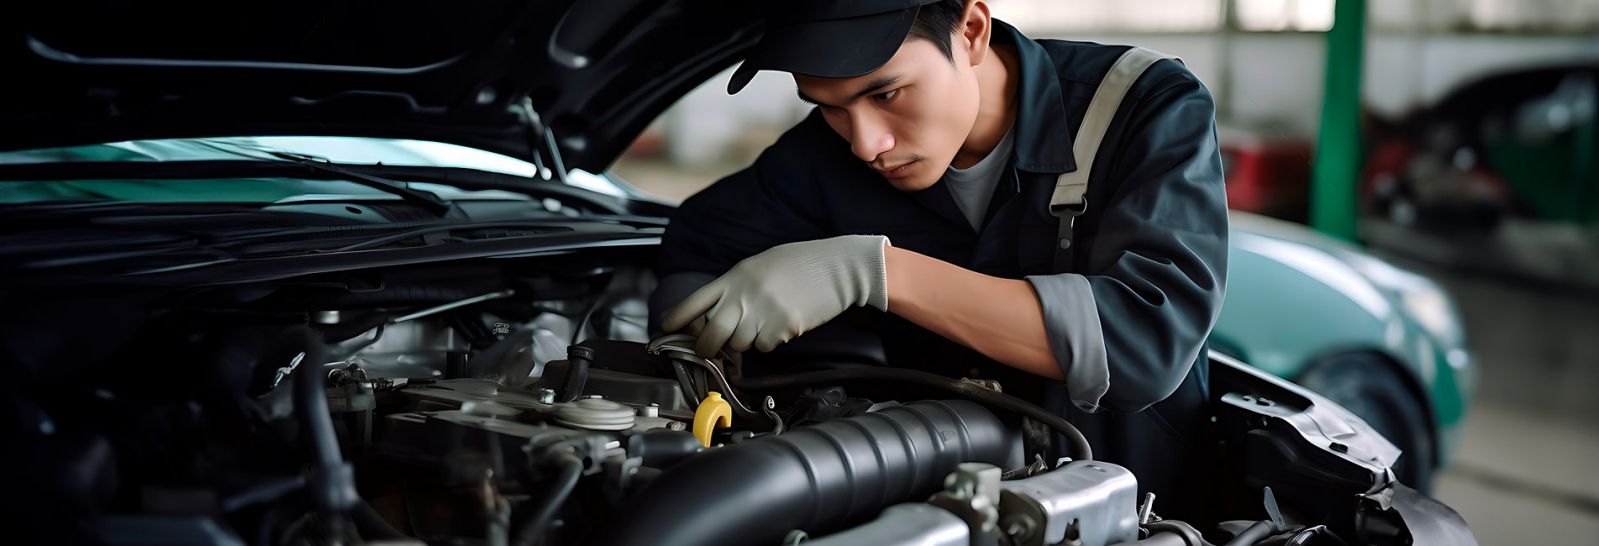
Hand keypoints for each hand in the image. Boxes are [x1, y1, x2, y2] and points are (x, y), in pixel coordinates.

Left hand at [661, 235, 889, 356]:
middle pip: (711, 334)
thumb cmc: (802, 264)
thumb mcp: (762, 266)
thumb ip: (739, 287)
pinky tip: (785, 324)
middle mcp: (744, 294)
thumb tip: (720, 314)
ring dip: (747, 342)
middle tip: (709, 352)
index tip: (664, 328)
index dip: (677, 317)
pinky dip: (771, 342)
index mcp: (736, 276)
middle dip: (706, 348)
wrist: (839, 267)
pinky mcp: (782, 328)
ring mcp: (763, 312)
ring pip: (739, 345)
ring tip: (766, 323)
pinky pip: (765, 347)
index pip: (696, 300)